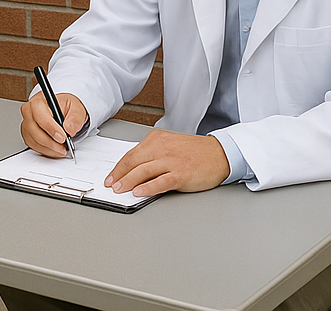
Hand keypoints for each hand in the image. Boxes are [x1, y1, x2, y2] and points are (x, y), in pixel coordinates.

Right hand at [20, 90, 87, 157]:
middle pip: (33, 128)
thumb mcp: (76, 108)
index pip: (39, 113)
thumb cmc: (66, 107)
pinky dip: (46, 151)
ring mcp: (27, 124)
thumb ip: (75, 118)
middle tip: (63, 146)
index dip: (50, 127)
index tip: (62, 136)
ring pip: (32, 139)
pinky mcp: (28, 135)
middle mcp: (30, 112)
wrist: (64, 111)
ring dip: (48, 148)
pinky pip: (33, 146)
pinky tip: (55, 150)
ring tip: (62, 149)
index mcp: (39, 101)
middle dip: (49, 141)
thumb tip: (69, 129)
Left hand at [104, 128, 229, 196]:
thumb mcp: (169, 145)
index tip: (110, 176)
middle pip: (133, 162)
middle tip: (110, 185)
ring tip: (119, 190)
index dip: (118, 167)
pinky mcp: (181, 174)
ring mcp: (171, 161)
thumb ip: (152, 154)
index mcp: (156, 139)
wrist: (220, 153)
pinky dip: (148, 188)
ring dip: (128, 182)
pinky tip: (139, 192)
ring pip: (143, 171)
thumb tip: (133, 170)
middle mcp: (162, 148)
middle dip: (119, 175)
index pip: (131, 154)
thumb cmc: (195, 151)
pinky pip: (160, 182)